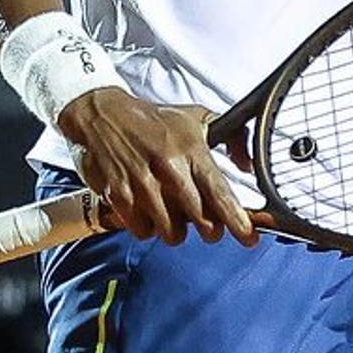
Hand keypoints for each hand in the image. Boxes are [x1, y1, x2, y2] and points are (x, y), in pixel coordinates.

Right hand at [59, 88, 253, 246]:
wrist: (104, 115)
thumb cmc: (153, 121)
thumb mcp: (197, 118)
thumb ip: (232, 138)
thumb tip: (246, 164)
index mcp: (190, 149)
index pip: (219, 192)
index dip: (236, 220)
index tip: (248, 237)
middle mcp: (168, 168)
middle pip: (200, 220)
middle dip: (209, 229)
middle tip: (207, 225)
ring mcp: (142, 184)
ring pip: (171, 232)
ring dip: (175, 230)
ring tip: (173, 215)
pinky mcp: (120, 196)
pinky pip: (143, 230)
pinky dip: (148, 227)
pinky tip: (148, 212)